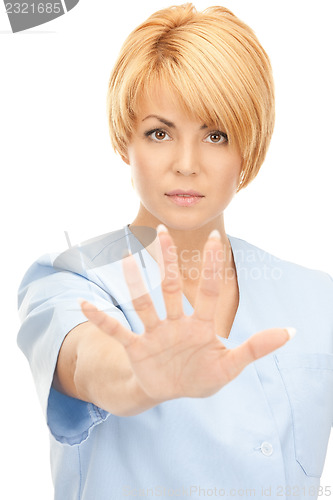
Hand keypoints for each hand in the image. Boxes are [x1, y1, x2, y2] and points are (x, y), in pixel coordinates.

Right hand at [80, 226, 294, 401]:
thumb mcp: (230, 366)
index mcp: (201, 325)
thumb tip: (291, 332)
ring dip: (134, 281)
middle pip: (170, 286)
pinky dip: (101, 319)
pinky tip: (84, 304)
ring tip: (125, 257)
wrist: (170, 392)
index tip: (215, 239)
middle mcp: (176, 322)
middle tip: (160, 230)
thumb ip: (256, 347)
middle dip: (168, 260)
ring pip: (143, 302)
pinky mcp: (136, 347)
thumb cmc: (200, 376)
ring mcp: (155, 333)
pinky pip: (116, 330)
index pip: (209, 291)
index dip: (213, 266)